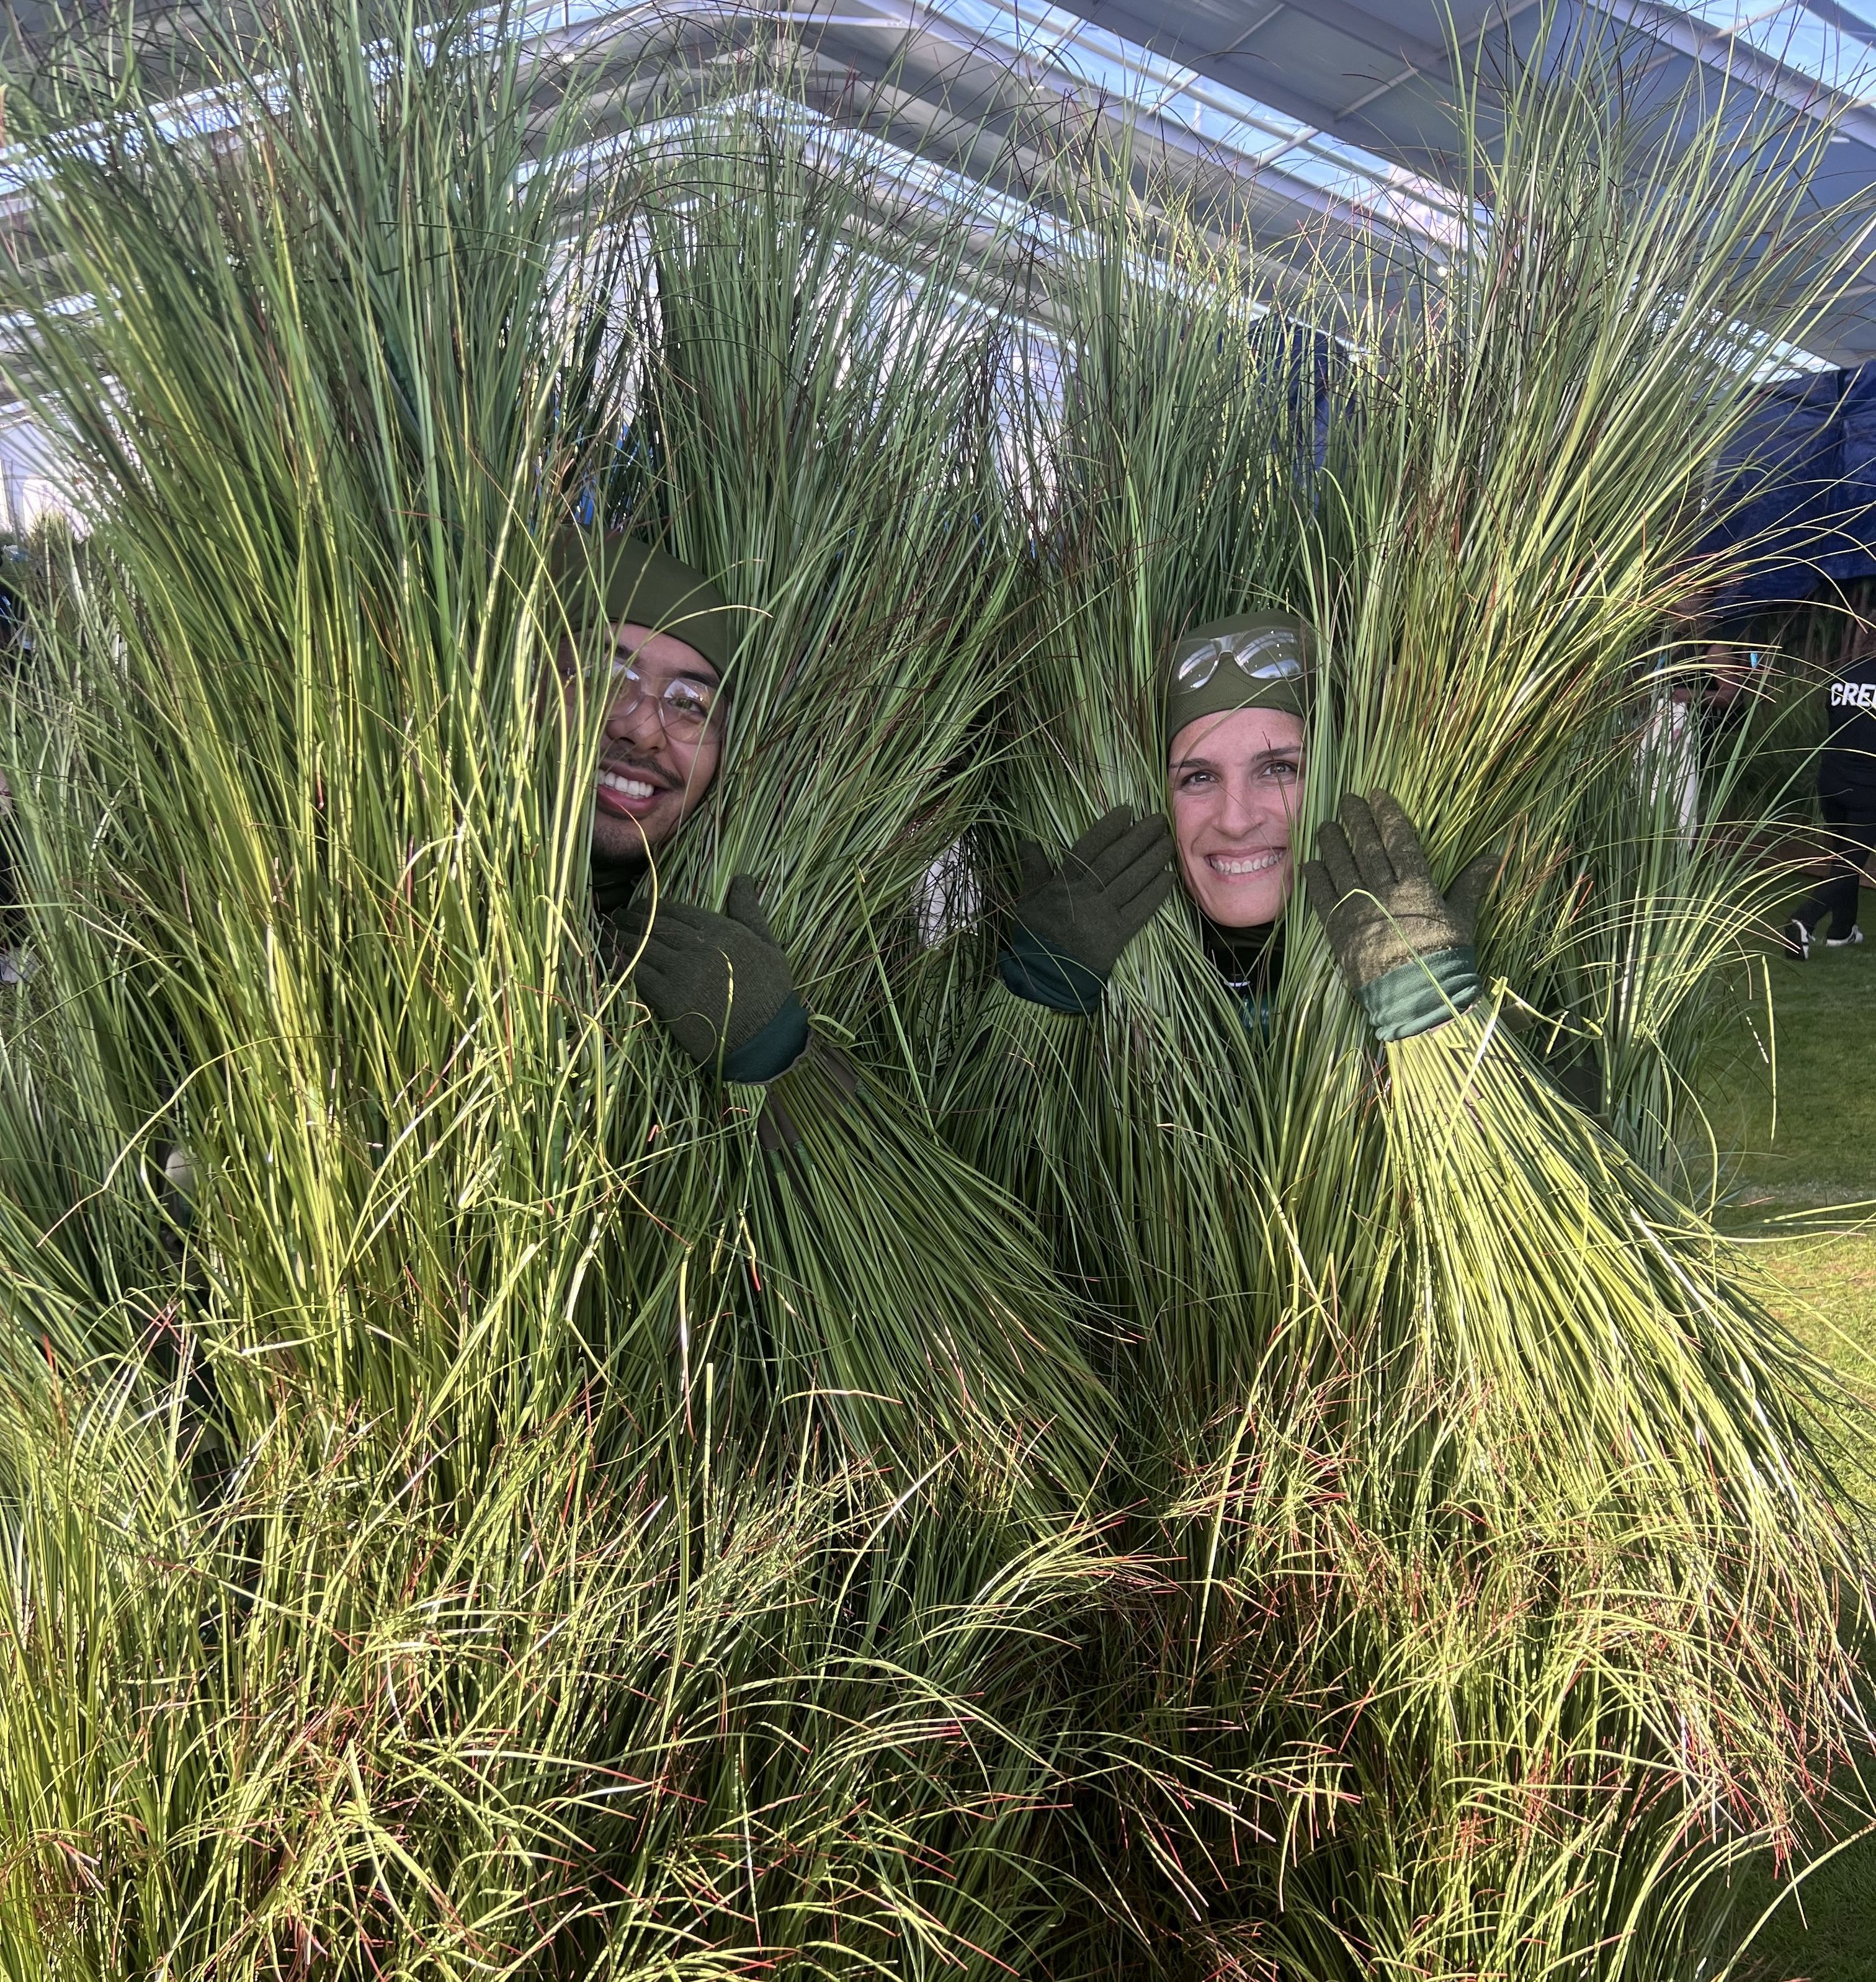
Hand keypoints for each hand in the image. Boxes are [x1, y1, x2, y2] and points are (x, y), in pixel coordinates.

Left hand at [619, 875, 809, 1080]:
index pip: (677, 911)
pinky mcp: (671, 998)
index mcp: (723, 930)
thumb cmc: (771, 994)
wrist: (766, 1038)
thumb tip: (743, 878)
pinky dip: (620, 964)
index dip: (652, 907)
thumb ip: (749, 910)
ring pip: (643, 946)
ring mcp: (684, 971)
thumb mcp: (768, 945)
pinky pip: (638, 974)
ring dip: (620, 939)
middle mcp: (701, 946)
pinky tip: (609, 958)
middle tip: (616, 918)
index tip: (638, 908)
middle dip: (631, 920)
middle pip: (655, 926)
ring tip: (607, 936)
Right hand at [1001, 806, 1173, 1013]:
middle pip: (1115, 861)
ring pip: (1131, 881)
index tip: (1127, 811)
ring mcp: (1102, 916)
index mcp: (1062, 884)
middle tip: (1158, 820)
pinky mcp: (1117, 936)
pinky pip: (1140, 910)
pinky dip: (1155, 893)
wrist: (1044, 977)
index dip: (1108, 828)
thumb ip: (1033, 870)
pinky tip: (1169, 878)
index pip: (1088, 849)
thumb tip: (1027, 841)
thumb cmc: (1035, 935)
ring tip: (1168, 843)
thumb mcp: (1027, 900)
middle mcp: (1084, 896)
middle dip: (1138, 838)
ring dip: (1152, 860)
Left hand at [1301, 791, 1495, 1041]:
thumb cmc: (1445, 960)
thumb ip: (1471, 884)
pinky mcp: (1338, 931)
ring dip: (1332, 844)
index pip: (1399, 840)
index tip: (1377, 795)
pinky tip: (1310, 862)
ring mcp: (1358, 910)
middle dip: (1356, 821)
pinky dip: (1316, 879)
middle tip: (1347, 800)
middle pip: (1367, 848)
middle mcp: (1384, 892)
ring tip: (1325, 825)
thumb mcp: (1462, 919)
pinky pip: (1322, 898)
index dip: (1387, 815)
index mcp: (1417, 887)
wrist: (1416, 999)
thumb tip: (1495, 855)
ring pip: (1341, 867)